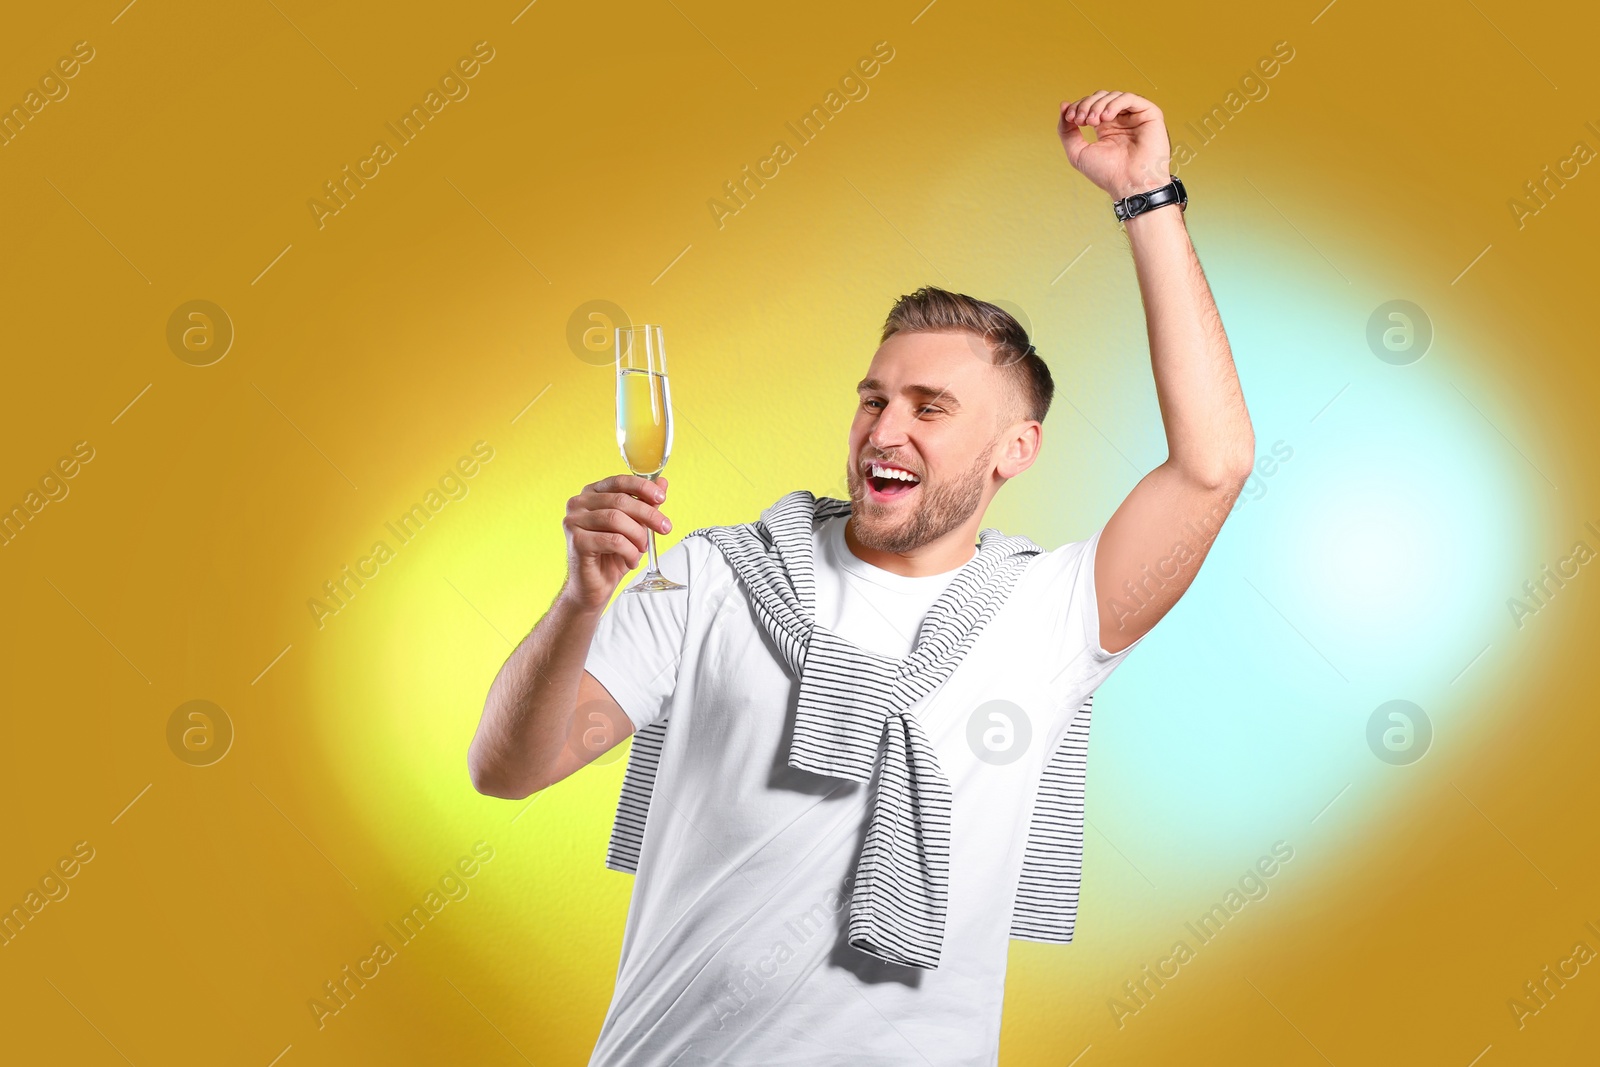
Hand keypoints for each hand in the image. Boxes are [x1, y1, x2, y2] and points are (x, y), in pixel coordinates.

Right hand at [561, 474, 670, 609]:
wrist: (595, 586)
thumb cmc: (612, 555)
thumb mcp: (634, 527)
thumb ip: (645, 504)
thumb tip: (662, 483)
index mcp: (591, 494)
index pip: (618, 481)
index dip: (642, 487)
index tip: (662, 498)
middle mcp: (578, 503)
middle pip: (620, 501)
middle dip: (648, 514)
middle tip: (664, 528)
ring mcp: (573, 521)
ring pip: (616, 519)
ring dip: (638, 535)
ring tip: (642, 549)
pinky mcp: (576, 541)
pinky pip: (613, 540)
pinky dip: (629, 551)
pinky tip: (631, 560)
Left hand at [1057, 91, 1171, 199]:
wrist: (1129, 184)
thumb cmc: (1107, 174)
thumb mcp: (1077, 152)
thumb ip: (1067, 131)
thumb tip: (1064, 105)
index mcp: (1106, 128)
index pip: (1091, 105)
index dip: (1078, 107)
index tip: (1070, 118)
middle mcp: (1121, 121)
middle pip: (1100, 97)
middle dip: (1086, 104)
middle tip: (1081, 120)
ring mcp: (1135, 117)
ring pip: (1114, 96)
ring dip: (1098, 104)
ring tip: (1093, 121)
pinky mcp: (1149, 114)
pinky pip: (1130, 98)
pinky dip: (1114, 103)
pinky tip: (1106, 117)